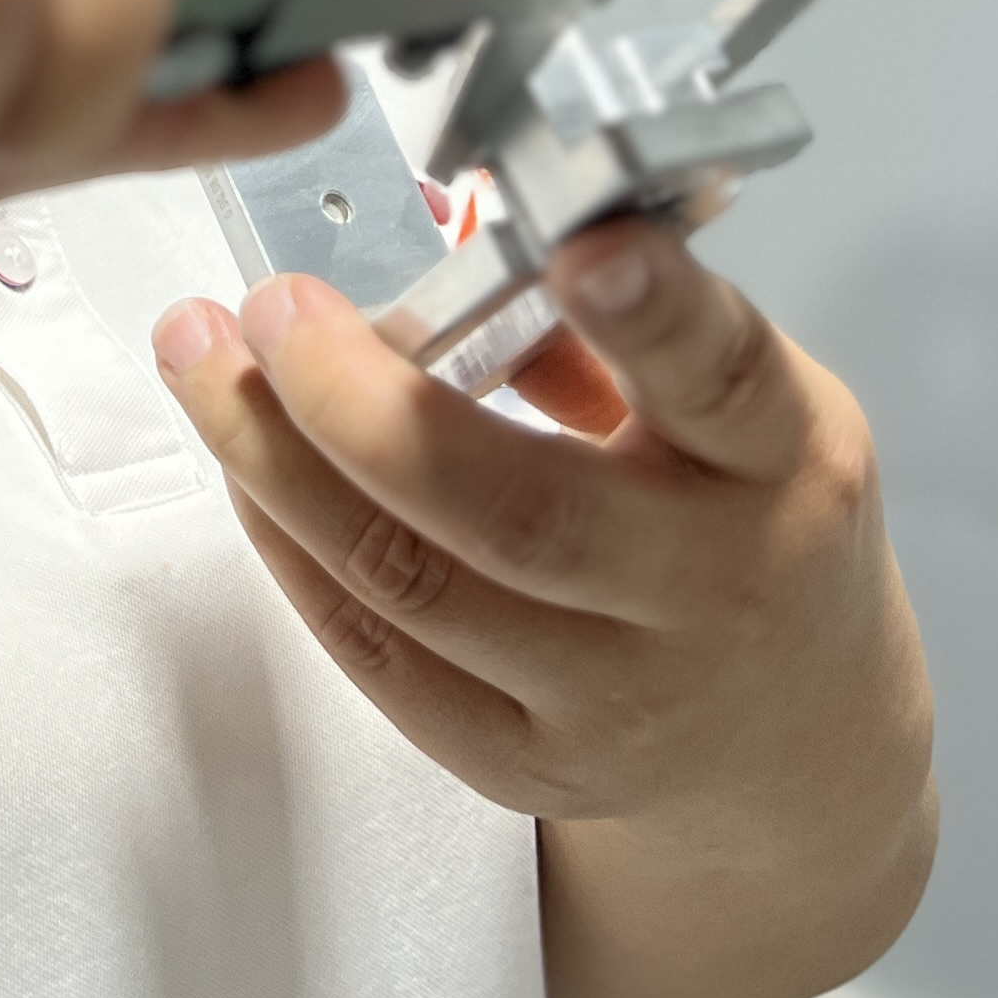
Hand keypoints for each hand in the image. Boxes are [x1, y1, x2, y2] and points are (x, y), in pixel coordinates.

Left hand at [151, 213, 936, 997]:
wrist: (795, 740)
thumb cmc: (751, 523)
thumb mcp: (740, 408)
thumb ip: (610, 329)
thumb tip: (449, 231)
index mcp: (782, 461)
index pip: (717, 376)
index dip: (649, 311)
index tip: (577, 243)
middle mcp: (709, 591)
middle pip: (516, 509)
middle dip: (359, 401)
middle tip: (270, 308)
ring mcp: (617, 698)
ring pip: (411, 581)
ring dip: (278, 462)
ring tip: (202, 362)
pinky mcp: (527, 766)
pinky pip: (377, 655)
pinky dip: (291, 548)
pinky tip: (247, 467)